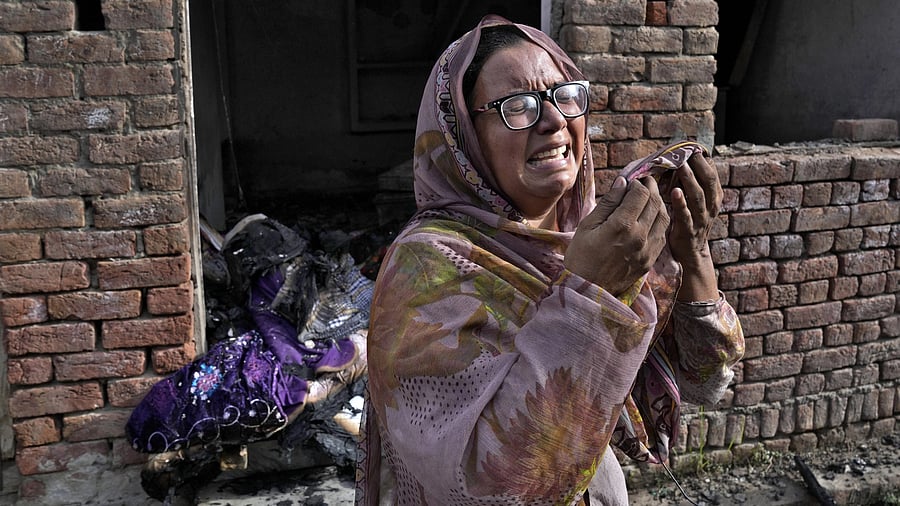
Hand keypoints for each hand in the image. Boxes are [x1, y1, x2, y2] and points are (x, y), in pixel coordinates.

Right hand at [564, 176, 669, 294]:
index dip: (637, 183)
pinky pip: (663, 235)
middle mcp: (639, 236)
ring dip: (659, 203)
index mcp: (622, 225)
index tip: (631, 181)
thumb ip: (608, 203)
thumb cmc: (581, 257)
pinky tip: (651, 218)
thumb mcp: (587, 226)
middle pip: (656, 203)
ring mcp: (647, 250)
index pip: (641, 194)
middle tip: (644, 183)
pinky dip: (660, 221)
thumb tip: (622, 182)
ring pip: (664, 217)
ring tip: (649, 199)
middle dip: (651, 188)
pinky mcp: (650, 260)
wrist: (587, 291)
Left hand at [667, 152, 721, 266]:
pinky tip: (674, 192)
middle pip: (708, 182)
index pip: (712, 173)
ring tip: (681, 166)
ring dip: (689, 180)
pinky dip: (681, 203)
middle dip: (699, 166)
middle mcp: (711, 206)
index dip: (703, 160)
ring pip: (698, 196)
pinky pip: (686, 216)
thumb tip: (686, 158)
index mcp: (714, 197)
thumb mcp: (698, 201)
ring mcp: (701, 219)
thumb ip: (695, 183)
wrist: (692, 252)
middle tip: (688, 152)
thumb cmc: (690, 220)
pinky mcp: (688, 230)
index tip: (692, 147)